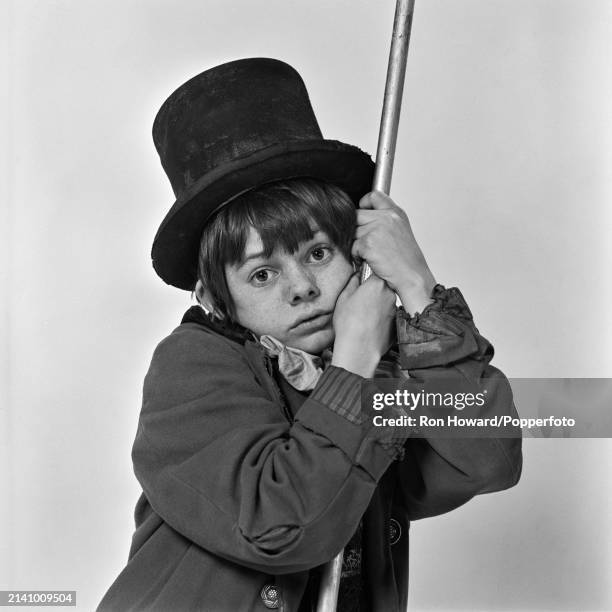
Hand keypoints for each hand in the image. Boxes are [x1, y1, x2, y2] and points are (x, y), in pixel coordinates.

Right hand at [331, 273, 395, 377]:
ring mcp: (395, 309)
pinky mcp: (397, 323)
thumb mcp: (343, 298)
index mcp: (377, 284)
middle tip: (361, 300)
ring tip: (364, 316)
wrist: (359, 349)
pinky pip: (389, 316)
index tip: (364, 278)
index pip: (377, 271)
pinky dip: (382, 319)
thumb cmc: (349, 324)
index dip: (369, 274)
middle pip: (383, 287)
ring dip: (378, 305)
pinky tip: (371, 326)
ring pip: (386, 302)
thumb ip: (352, 282)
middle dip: (374, 291)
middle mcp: (390, 294)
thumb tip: (356, 276)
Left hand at [352, 191, 436, 313]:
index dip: (365, 203)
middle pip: (356, 215)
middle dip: (357, 230)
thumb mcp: (400, 232)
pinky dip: (357, 256)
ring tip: (371, 254)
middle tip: (367, 243)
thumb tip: (363, 217)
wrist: (412, 277)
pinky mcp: (368, 242)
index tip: (363, 211)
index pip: (374, 196)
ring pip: (353, 232)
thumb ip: (385, 221)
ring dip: (357, 244)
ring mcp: (377, 229)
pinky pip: (352, 247)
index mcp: (396, 213)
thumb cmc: (406, 261)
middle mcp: (387, 217)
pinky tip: (371, 261)